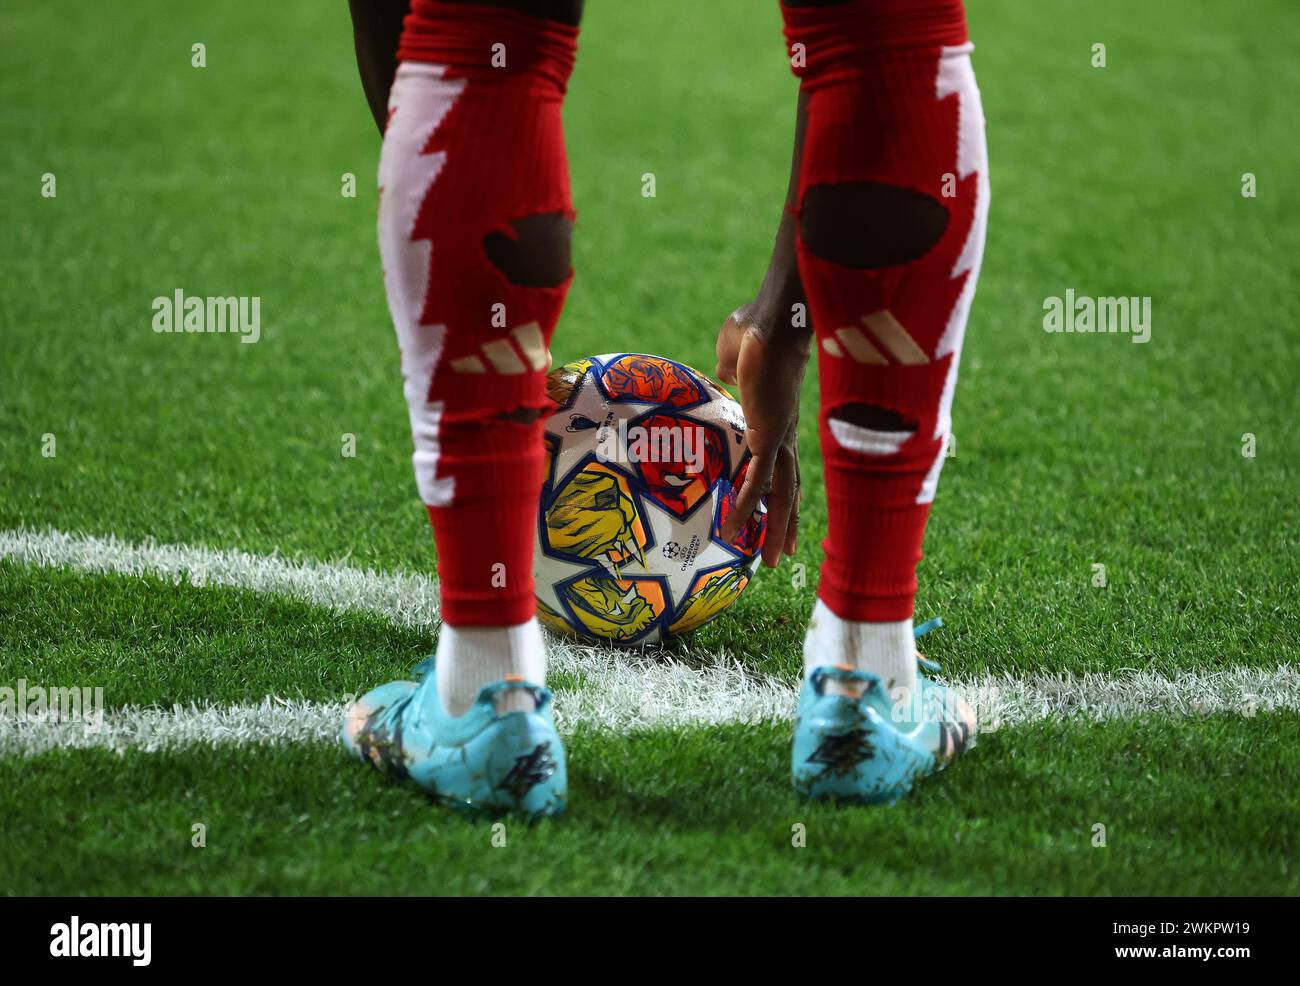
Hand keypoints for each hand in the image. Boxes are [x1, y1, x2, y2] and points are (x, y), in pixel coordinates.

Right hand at [716, 301, 810, 566]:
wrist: (773, 317)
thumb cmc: (755, 325)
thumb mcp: (735, 353)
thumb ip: (731, 367)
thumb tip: (726, 369)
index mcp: (777, 416)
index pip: (781, 460)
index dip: (779, 487)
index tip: (778, 512)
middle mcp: (783, 431)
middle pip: (788, 486)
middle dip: (786, 522)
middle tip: (783, 554)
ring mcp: (779, 435)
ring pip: (781, 492)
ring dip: (774, 528)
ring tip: (768, 561)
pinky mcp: (768, 434)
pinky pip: (756, 479)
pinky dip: (748, 505)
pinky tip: (735, 528)